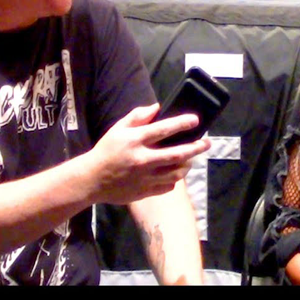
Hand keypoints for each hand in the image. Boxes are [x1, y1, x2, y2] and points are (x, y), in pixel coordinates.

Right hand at [86, 104, 210, 204]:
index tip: (196, 120)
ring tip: (191, 158)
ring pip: (176, 172)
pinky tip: (174, 172)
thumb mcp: (118, 129)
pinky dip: (175, 179)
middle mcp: (143, 159)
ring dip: (188, 164)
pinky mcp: (145, 191)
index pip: (164, 129)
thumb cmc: (107, 151)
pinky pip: (168, 186)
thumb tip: (158, 107)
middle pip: (177, 153)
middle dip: (196, 147)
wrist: (92, 180)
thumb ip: (138, 116)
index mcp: (135, 141)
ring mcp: (145, 177)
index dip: (182, 123)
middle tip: (206, 143)